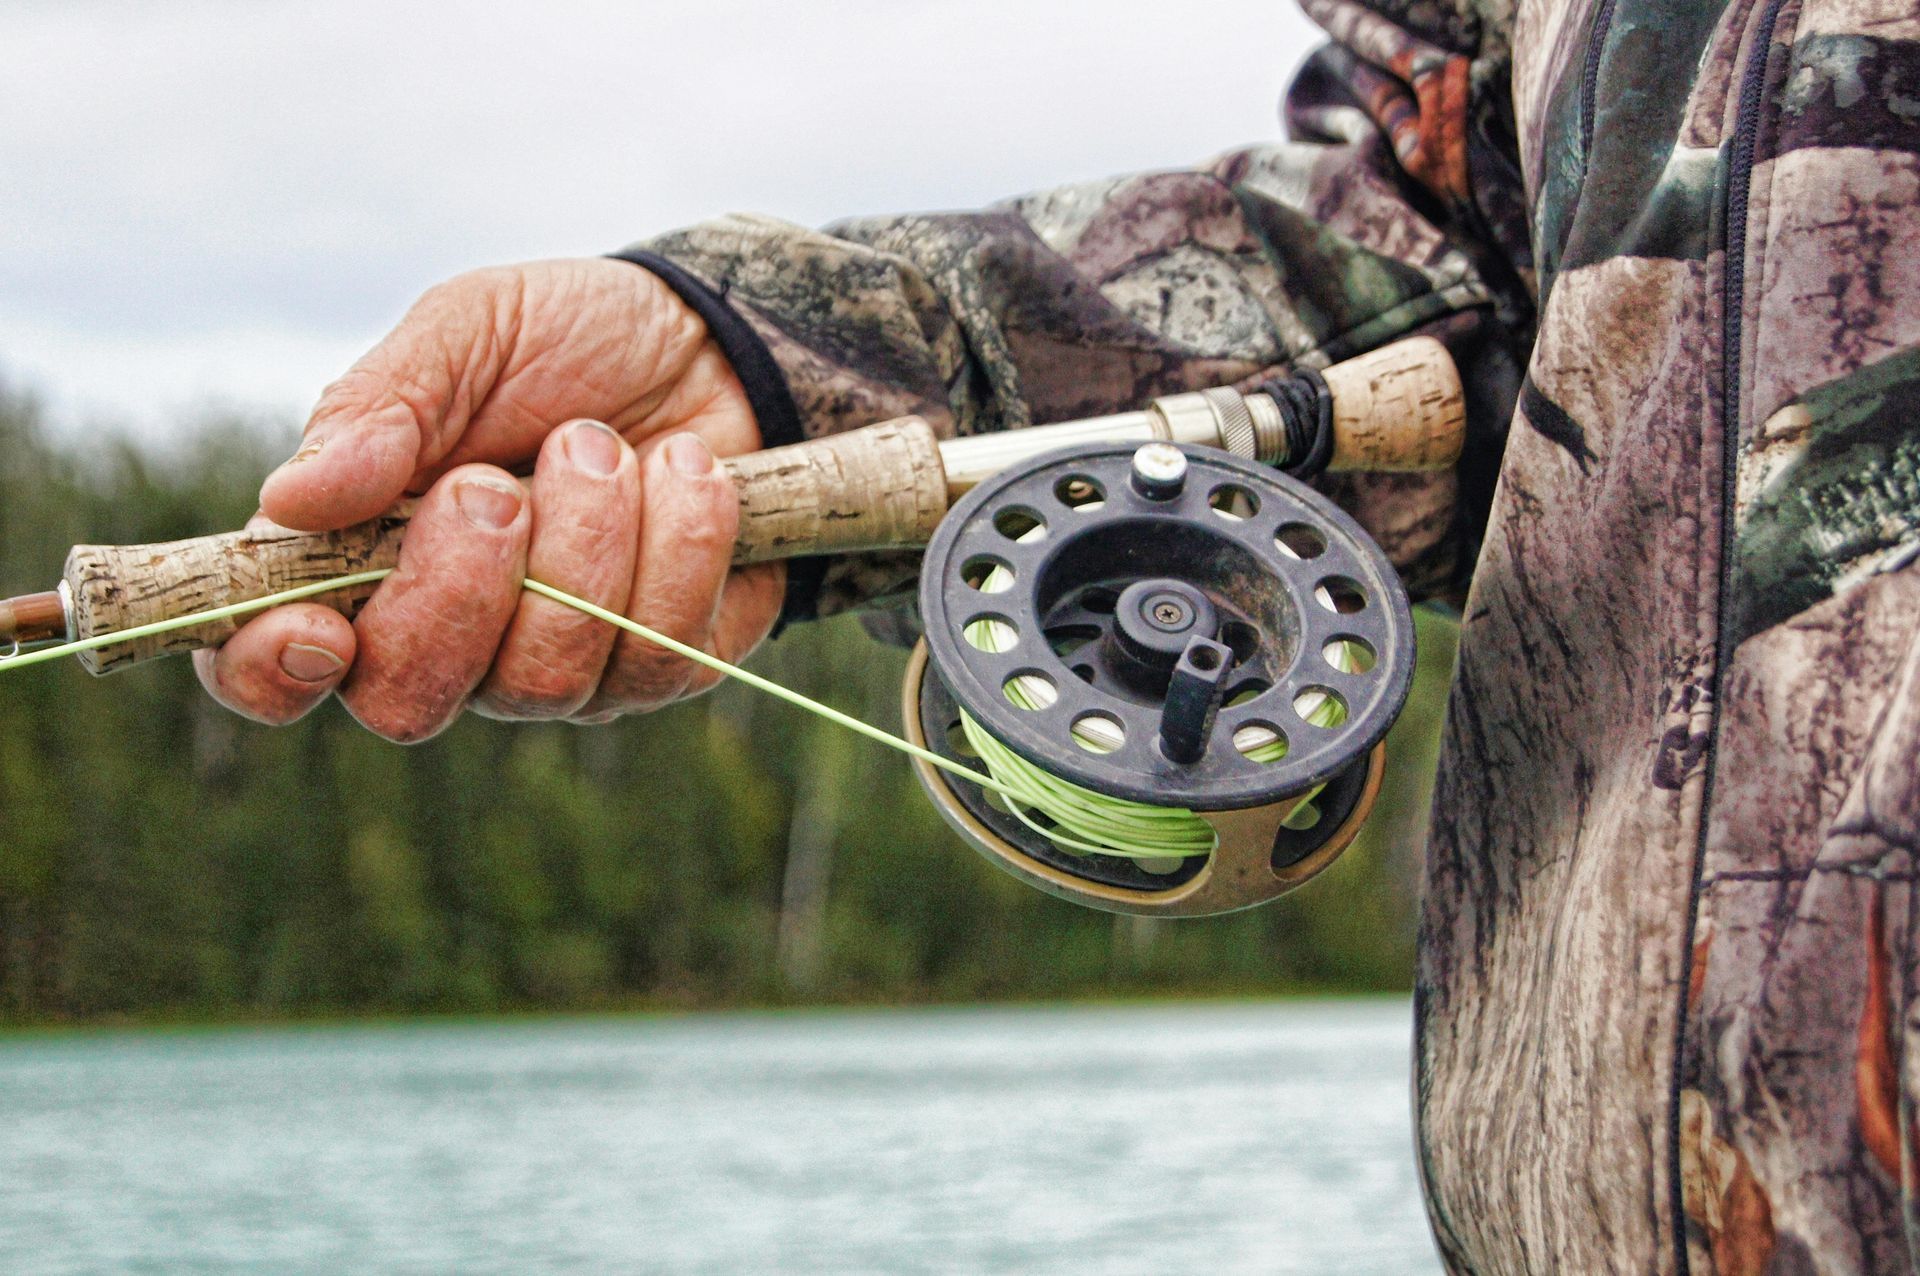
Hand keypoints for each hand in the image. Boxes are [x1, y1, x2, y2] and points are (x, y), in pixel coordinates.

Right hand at [193, 258, 784, 739]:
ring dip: (582, 542)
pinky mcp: (666, 663)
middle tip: (494, 485)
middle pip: (409, 701)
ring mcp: (561, 668)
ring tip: (600, 445)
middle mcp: (452, 640)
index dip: (272, 672)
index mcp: (358, 561)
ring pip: (545, 680)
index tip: (315, 625)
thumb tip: (288, 500)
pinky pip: (663, 653)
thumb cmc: (567, 342)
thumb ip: (379, 407)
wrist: (716, 341)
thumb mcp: (467, 333)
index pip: (273, 669)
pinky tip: (684, 469)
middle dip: (458, 589)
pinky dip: (678, 541)